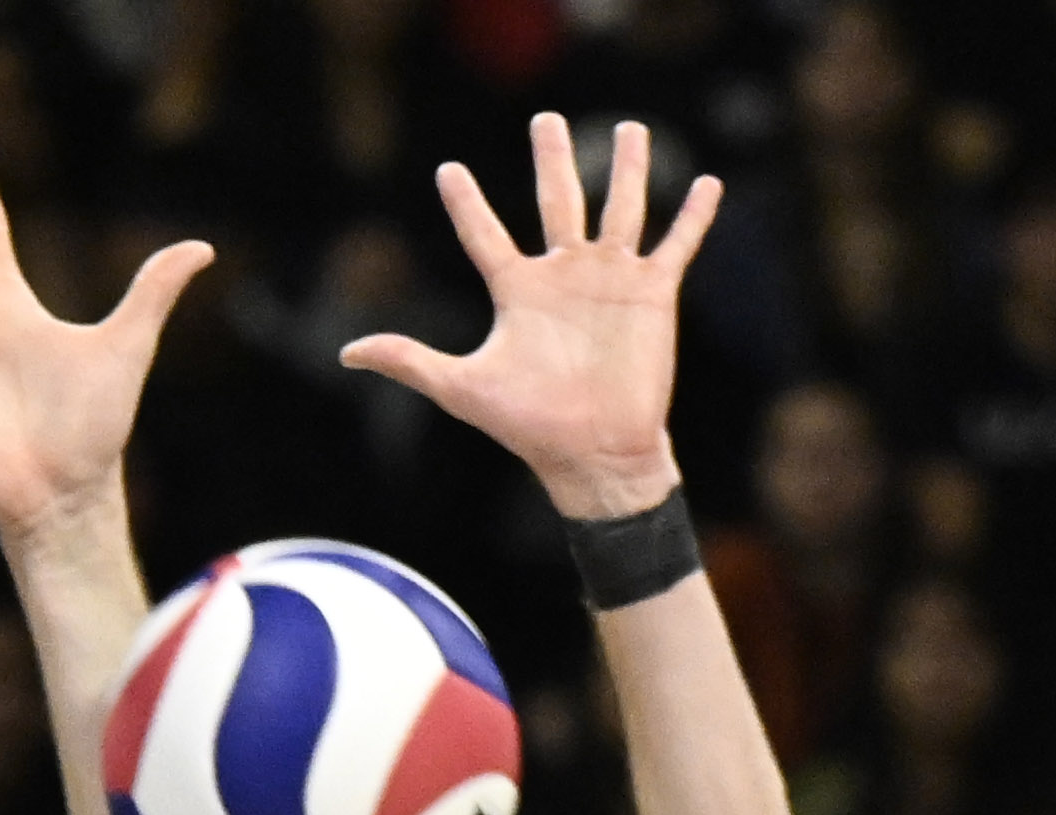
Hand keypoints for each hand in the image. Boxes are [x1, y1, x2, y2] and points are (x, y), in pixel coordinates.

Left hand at [339, 116, 719, 520]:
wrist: (591, 453)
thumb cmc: (527, 426)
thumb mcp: (460, 387)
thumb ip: (408, 361)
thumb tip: (346, 352)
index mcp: (517, 292)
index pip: (484, 236)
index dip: (465, 204)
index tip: (448, 170)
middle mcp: (563, 277)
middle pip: (556, 201)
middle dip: (552, 160)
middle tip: (544, 119)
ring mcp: (609, 281)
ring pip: (620, 208)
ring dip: (629, 168)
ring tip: (632, 129)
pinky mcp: (652, 294)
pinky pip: (676, 245)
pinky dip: (693, 216)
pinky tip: (709, 183)